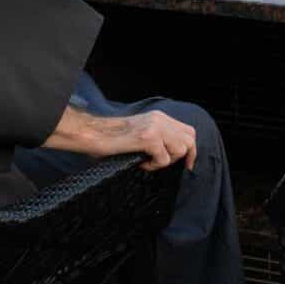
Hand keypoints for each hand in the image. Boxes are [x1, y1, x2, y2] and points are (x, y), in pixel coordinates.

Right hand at [47, 106, 196, 170]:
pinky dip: (153, 166)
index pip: (189, 131)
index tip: (188, 164)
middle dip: (180, 157)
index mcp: (159, 117)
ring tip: (147, 161)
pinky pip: (163, 159)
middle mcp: (160, 119)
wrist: (92, 134)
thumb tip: (173, 154)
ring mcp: (155, 127)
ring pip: (179, 150)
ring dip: (165, 162)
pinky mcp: (148, 138)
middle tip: (161, 164)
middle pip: (189, 140)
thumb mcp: (140, 132)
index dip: (191, 150)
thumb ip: (157, 137)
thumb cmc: (111, 139)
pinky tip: (140, 162)